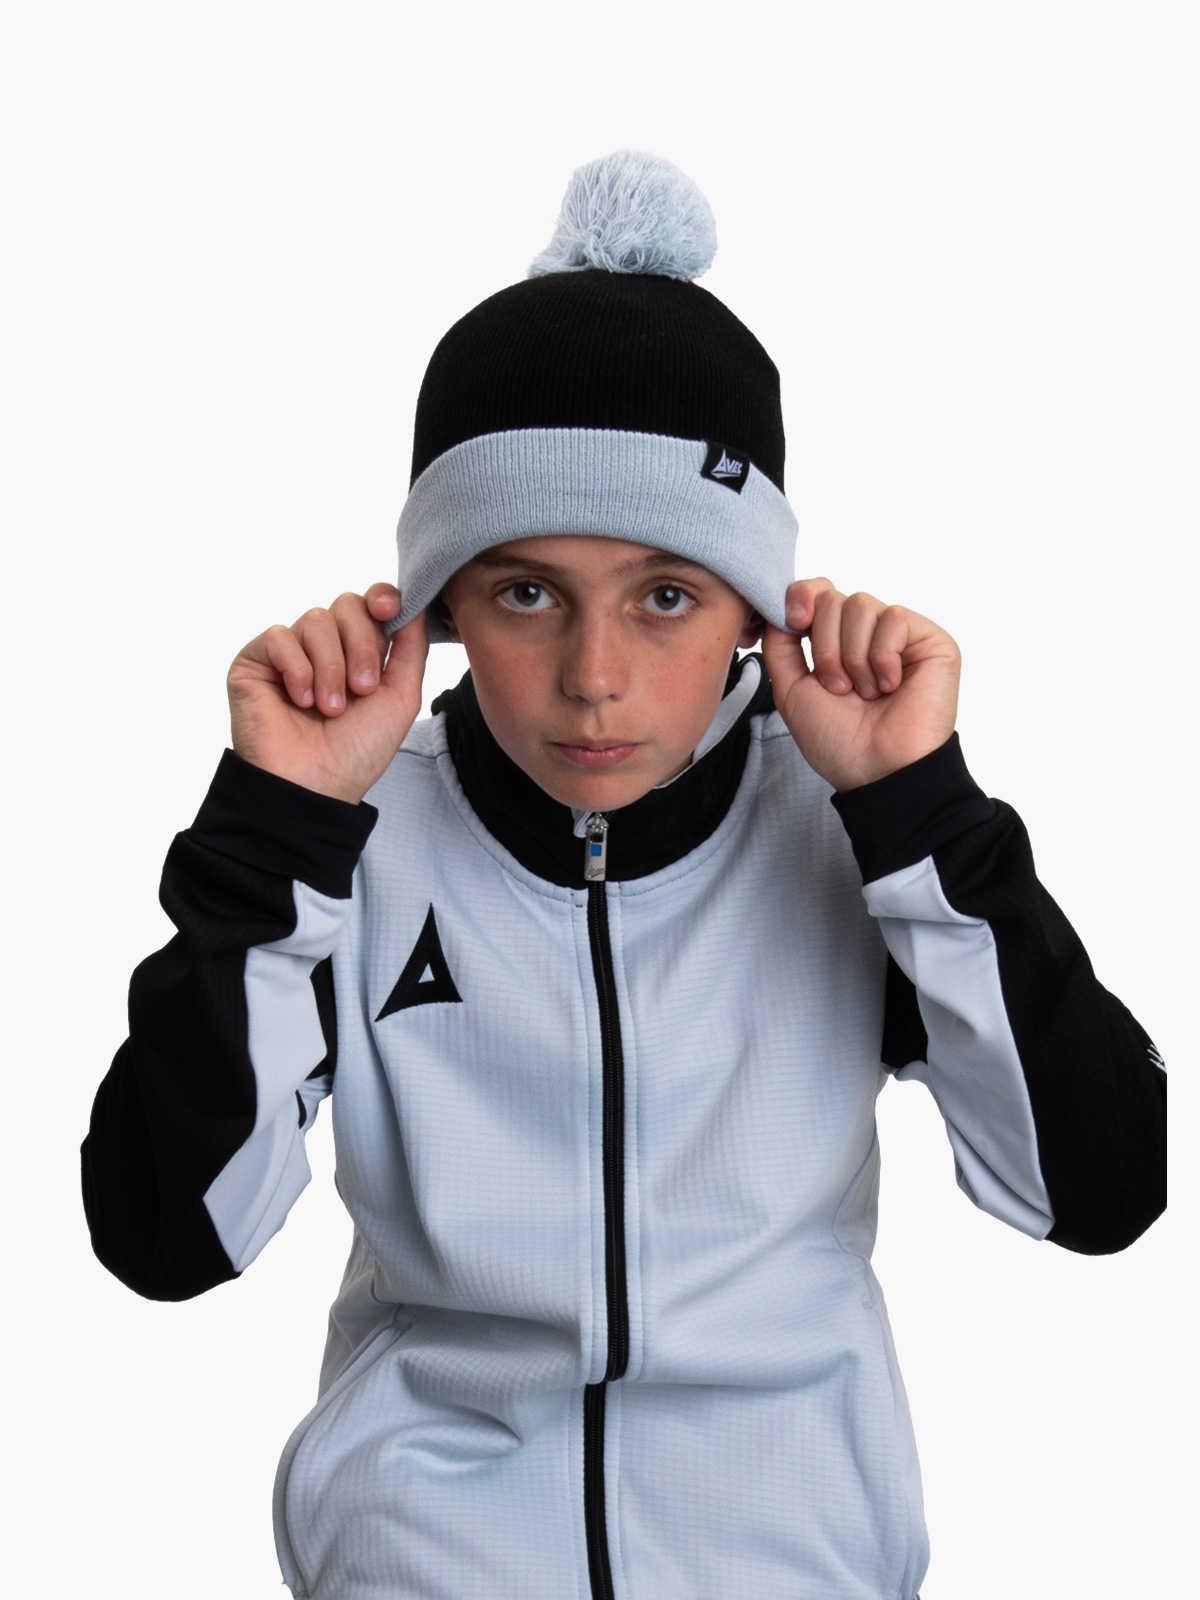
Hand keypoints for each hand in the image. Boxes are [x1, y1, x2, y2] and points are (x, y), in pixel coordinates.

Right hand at [227, 583, 427, 803]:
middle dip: (362, 644)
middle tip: (362, 689)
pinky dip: (297, 669)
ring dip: (331, 667)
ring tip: (330, 708)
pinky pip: (279, 637)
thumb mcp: (400, 696)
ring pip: (316, 620)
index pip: (369, 603)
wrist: (316, 785)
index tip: (388, 611)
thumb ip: (411, 648)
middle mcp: (325, 647)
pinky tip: (300, 700)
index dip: (381, 598)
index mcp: (359, 652)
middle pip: (347, 605)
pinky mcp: (255, 661)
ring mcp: (289, 653)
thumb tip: (415, 604)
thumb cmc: (357, 750)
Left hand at [761, 578, 959, 790]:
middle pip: (834, 598)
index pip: (818, 592)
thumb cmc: (838, 741)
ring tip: (865, 693)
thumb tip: (777, 608)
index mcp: (836, 642)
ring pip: (860, 604)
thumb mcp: (791, 689)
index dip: (802, 596)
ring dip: (852, 657)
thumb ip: (779, 645)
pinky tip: (890, 686)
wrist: (877, 770)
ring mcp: (899, 636)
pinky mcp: (930, 640)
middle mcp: (867, 634)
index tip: (793, 621)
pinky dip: (882, 657)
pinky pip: (893, 618)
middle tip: (838, 688)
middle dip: (825, 646)